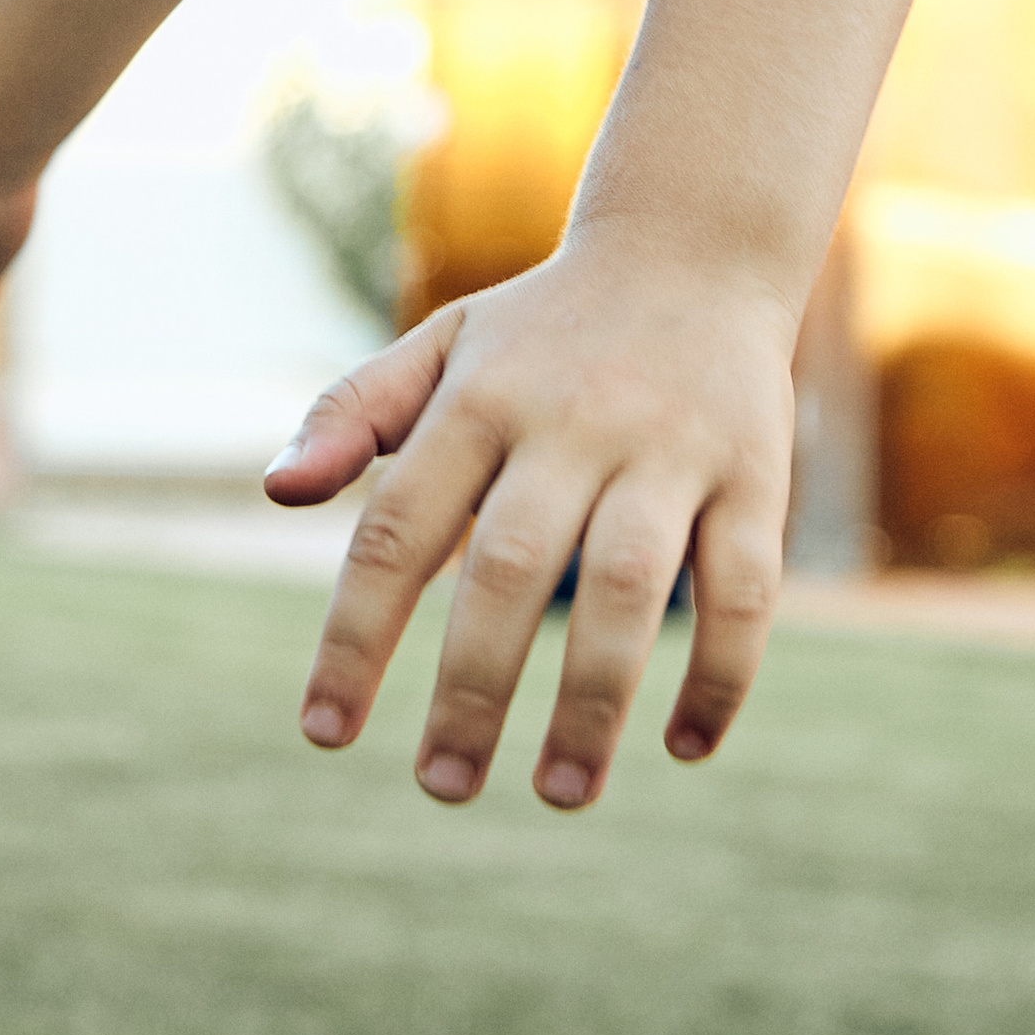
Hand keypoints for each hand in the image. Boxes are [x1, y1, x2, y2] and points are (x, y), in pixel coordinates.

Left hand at [265, 231, 795, 809]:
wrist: (698, 241)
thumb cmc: (546, 324)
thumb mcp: (441, 344)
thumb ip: (351, 413)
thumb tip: (278, 492)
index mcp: (480, 398)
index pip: (397, 530)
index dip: (356, 637)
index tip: (324, 732)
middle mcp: (573, 421)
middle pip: (512, 568)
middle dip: (474, 690)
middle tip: (443, 787)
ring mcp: (671, 447)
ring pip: (631, 585)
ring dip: (594, 701)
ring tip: (560, 793)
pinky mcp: (756, 471)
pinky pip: (746, 587)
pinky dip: (722, 673)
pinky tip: (685, 745)